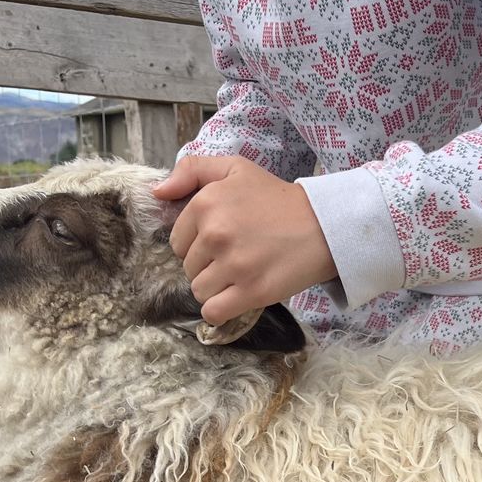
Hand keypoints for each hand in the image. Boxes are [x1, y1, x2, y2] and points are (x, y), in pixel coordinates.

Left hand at [152, 157, 337, 324]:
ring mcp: (234, 265)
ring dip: (215, 289)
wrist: (324, 226)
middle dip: (207, 266)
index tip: (222, 241)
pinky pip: (213, 312)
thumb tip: (157, 192)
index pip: (177, 241)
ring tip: (239, 276)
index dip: (197, 244)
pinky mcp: (251, 292)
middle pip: (188, 268)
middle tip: (236, 257)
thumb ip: (192, 171)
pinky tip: (233, 300)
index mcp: (206, 204)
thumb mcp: (235, 168)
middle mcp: (215, 234)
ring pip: (199, 291)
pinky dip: (219, 311)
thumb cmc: (277, 199)